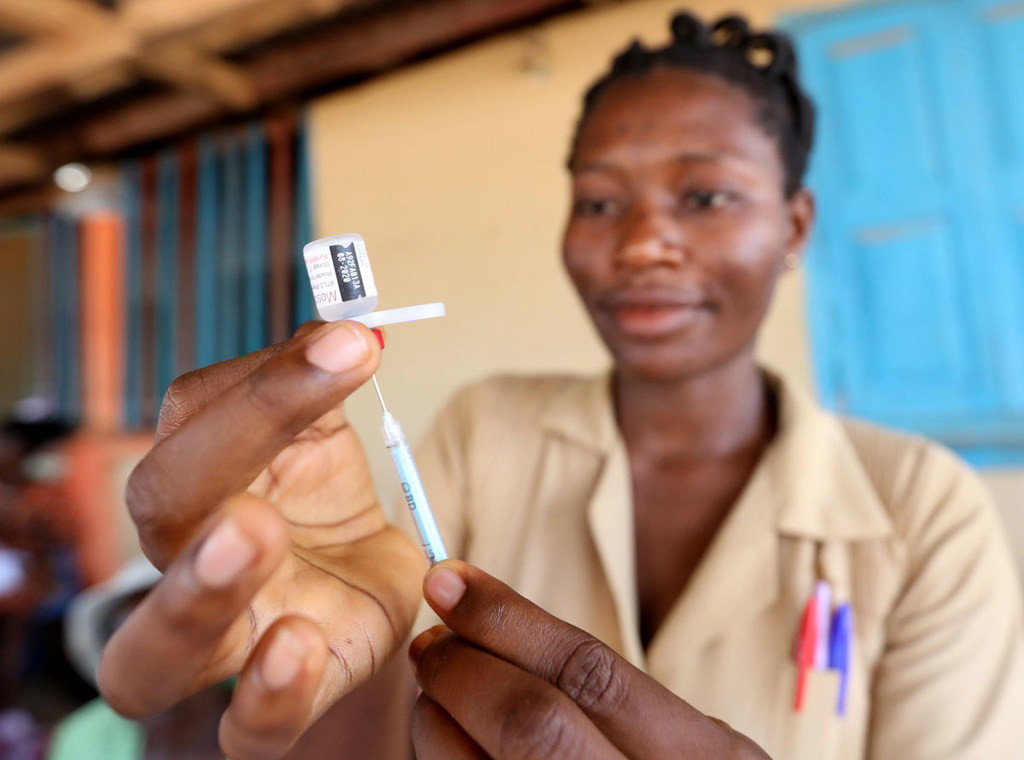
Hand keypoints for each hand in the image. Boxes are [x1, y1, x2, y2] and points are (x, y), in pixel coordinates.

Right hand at [98, 321, 425, 758]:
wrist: (361, 593)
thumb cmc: (324, 509)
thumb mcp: (321, 439)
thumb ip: (316, 385)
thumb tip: (346, 326)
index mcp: (200, 476)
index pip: (199, 415)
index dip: (269, 379)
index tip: (355, 343)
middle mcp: (189, 557)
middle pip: (162, 509)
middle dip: (210, 462)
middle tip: (277, 420)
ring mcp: (224, 642)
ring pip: (152, 650)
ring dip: (194, 591)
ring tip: (253, 534)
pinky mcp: (277, 705)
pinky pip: (247, 730)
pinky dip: (267, 698)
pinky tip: (305, 645)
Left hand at [409, 561, 770, 758]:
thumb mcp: (683, 742)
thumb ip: (606, 698)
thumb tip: (482, 623)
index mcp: (705, 757)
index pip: (589, 672)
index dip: (507, 618)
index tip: (449, 581)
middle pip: (534, 722)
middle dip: (465, 669)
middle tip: (430, 643)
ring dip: (439, 720)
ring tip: (433, 693)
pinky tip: (442, 739)